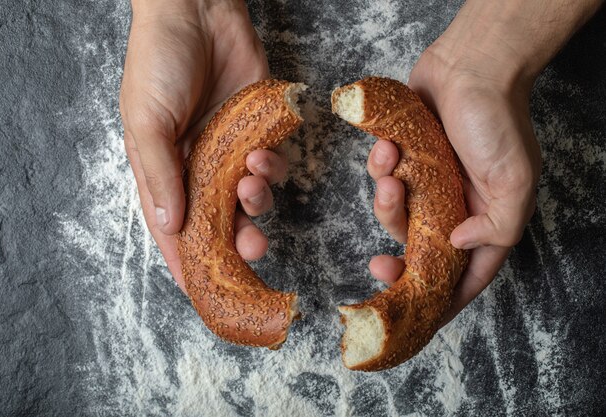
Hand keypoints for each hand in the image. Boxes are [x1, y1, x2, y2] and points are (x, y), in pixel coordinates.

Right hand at [119, 1, 284, 290]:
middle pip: (217, 224)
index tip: (205, 294)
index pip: (173, 231)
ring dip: (256, 201)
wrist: (198, 12)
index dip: (187, 264)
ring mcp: (228, 154)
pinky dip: (271, 169)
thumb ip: (160, 175)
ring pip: (248, 200)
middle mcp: (195, 169)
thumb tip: (172, 226)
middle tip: (253, 250)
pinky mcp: (257, 134)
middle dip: (236, 242)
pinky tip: (262, 153)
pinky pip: (271, 166)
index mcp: (162, 172)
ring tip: (251, 180)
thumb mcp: (146, 121)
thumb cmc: (159, 63)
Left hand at [367, 0, 601, 323]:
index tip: (415, 318)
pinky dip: (380, 167)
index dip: (443, 300)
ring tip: (391, 171)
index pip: (466, 275)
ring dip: (387, 201)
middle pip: (422, 253)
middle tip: (380, 266)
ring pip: (396, 215)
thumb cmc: (496, 120)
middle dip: (399, 262)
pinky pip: (382, 179)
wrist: (470, 66)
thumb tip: (461, 247)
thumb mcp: (513, 181)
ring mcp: (430, 185)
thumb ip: (496, 226)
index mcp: (487, 220)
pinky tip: (387, 145)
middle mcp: (457, 207)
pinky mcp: (406, 162)